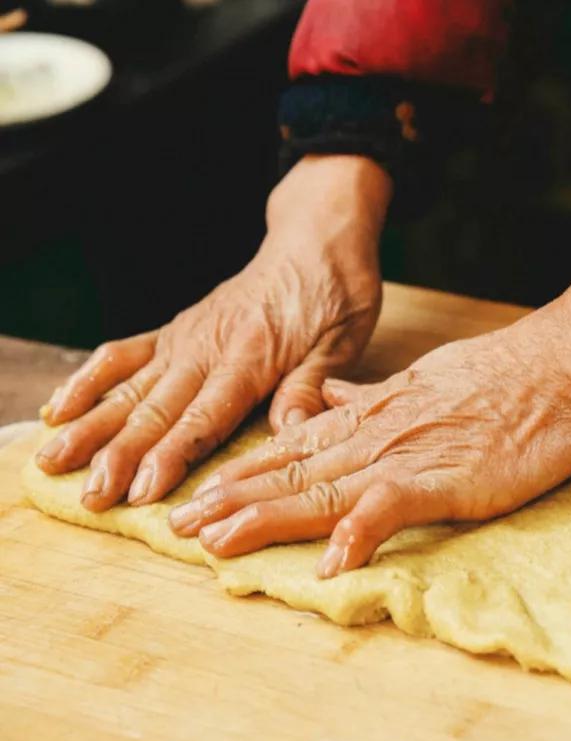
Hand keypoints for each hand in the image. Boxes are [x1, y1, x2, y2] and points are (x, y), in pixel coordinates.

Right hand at [35, 155, 391, 510]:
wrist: (317, 238)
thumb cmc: (336, 293)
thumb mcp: (342, 342)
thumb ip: (310, 387)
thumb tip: (287, 432)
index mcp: (251, 355)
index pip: (205, 415)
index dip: (171, 455)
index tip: (142, 491)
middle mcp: (208, 346)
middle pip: (156, 407)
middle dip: (118, 454)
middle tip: (90, 495)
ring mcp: (186, 337)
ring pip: (129, 385)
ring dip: (91, 424)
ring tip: (53, 459)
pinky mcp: (176, 329)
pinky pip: (124, 353)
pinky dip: (89, 379)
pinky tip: (60, 406)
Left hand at [168, 264, 570, 576]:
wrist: (562, 364)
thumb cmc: (503, 376)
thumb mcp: (423, 380)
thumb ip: (372, 397)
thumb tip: (331, 401)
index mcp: (372, 415)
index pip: (293, 447)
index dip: (245, 472)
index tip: (204, 491)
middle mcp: (375, 435)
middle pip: (290, 471)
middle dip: (232, 498)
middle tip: (178, 524)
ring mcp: (405, 455)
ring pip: (321, 487)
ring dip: (266, 515)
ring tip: (216, 541)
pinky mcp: (445, 478)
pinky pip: (390, 508)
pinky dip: (357, 535)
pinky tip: (328, 565)